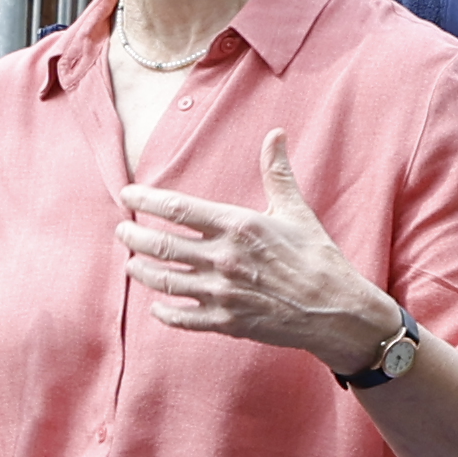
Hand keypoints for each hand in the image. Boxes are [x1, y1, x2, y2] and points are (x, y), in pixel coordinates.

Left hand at [125, 132, 389, 357]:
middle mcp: (223, 258)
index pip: (177, 208)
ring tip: (131, 263)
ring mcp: (221, 292)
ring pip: (164, 280)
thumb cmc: (317, 257)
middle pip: (161, 245)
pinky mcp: (226, 322)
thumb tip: (275, 134)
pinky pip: (182, 317)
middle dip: (133, 236)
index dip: (145, 200)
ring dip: (142, 271)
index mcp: (237, 226)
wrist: (336, 310)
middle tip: (121, 231)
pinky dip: (165, 312)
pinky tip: (157, 305)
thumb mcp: (295, 211)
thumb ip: (276, 173)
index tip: (127, 195)